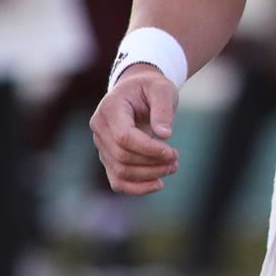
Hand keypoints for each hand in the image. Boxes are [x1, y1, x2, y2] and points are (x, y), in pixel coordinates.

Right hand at [90, 67, 180, 194]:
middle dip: (153, 162)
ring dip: (149, 175)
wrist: (137, 90)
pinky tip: (157, 184)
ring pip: (120, 171)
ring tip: (172, 167)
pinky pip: (117, 180)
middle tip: (176, 158)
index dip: (148, 149)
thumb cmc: (150, 88)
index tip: (171, 152)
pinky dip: (136, 187)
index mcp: (110, 108)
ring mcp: (101, 144)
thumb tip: (165, 135)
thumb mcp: (161, 89)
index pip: (123, 137)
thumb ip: (163, 109)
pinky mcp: (108, 157)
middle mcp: (100, 128)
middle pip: (122, 157)